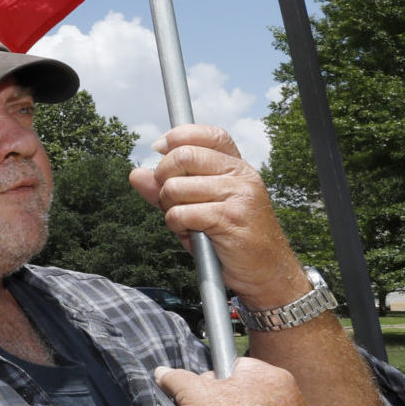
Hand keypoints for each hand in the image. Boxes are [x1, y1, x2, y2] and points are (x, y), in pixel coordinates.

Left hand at [127, 125, 305, 306]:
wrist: (267, 271)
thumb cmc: (231, 237)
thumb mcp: (198, 205)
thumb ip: (167, 187)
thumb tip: (136, 174)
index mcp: (236, 165)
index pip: (206, 134)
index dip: (177, 138)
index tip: (160, 151)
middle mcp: (240, 175)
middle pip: (182, 156)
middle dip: (164, 179)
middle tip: (172, 200)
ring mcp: (238, 195)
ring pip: (176, 187)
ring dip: (169, 208)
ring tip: (188, 222)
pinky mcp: (230, 219)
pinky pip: (181, 213)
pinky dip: (177, 226)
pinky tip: (193, 234)